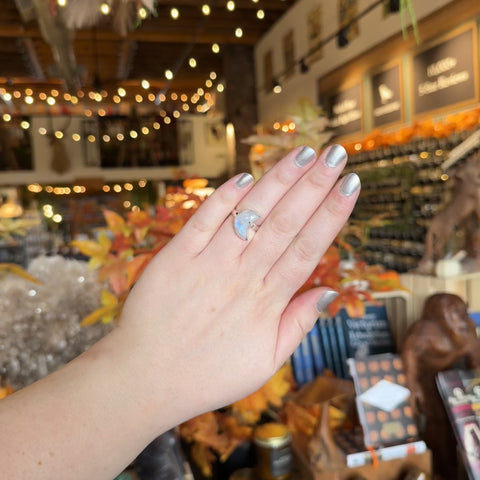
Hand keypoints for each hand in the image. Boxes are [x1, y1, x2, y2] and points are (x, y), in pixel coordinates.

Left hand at [120, 144, 359, 425]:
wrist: (146, 379)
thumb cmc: (208, 375)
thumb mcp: (265, 363)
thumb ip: (297, 325)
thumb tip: (327, 292)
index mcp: (267, 301)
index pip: (308, 248)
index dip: (332, 214)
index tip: (351, 185)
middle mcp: (242, 276)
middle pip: (285, 222)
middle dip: (314, 184)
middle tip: (336, 153)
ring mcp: (208, 263)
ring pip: (250, 214)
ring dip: (278, 181)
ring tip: (303, 153)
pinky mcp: (176, 257)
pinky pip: (203, 220)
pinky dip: (224, 197)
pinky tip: (244, 176)